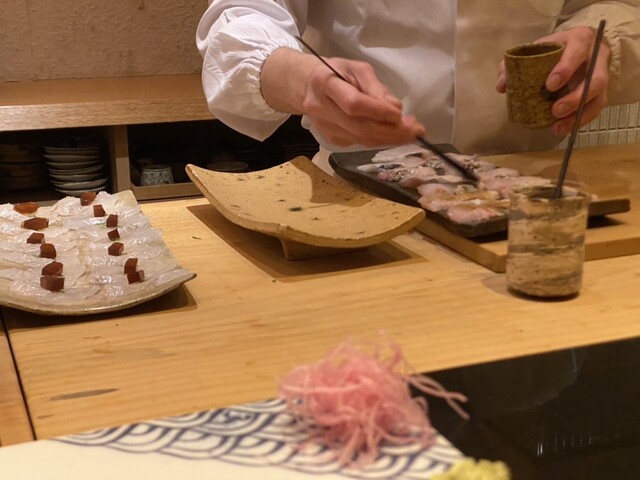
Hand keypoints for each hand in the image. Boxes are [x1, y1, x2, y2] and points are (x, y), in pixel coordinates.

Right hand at [301, 57, 425, 146]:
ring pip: (361, 139)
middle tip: (415, 131)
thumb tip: (396, 109)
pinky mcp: (329, 138)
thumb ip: (376, 88)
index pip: (353, 104)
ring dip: (389, 138)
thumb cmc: (335, 72)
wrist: (306, 86)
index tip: (400, 114)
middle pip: (359, 127)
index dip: (377, 111)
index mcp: (325, 84)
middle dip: (390, 132)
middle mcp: (321, 108)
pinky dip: (379, 139)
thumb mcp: (356, 69)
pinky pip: (358, 142)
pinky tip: (392, 133)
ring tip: (411, 133)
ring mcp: (324, 127)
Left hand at [496, 26, 609, 135]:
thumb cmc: (554, 48)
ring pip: (599, 97)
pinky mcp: (602, 91)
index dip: (566, 68)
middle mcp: (597, 56)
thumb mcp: (536, 49)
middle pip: (596, 79)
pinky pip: (596, 108)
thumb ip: (516, 64)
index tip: (550, 85)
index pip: (577, 51)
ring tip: (558, 126)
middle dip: (576, 97)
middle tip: (555, 110)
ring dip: (579, 114)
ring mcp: (602, 75)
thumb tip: (502, 86)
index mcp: (580, 39)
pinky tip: (563, 128)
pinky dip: (580, 120)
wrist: (577, 46)